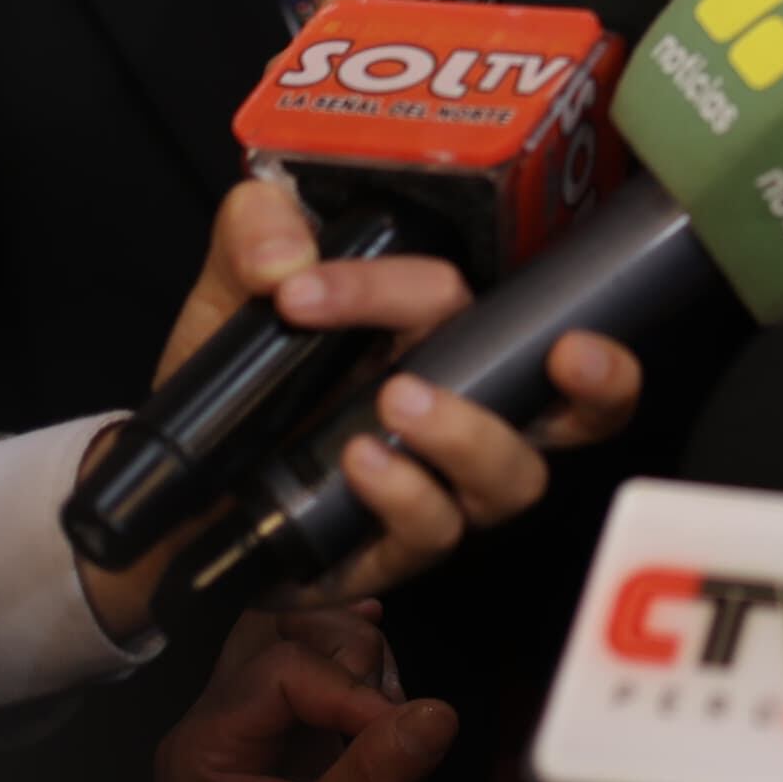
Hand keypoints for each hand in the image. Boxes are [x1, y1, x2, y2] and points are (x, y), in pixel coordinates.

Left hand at [83, 177, 648, 634]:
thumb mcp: (235, 286)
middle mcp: (466, 416)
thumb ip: (257, 230)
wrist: (177, 487)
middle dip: (605, 380)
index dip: (406, 286)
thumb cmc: (236, 384)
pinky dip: (403, 495)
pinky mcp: (391, 552)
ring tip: (400, 401)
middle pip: (581, 407)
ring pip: (514, 480)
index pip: (476, 302)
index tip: (305, 288)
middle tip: (572, 351)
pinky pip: (432, 533)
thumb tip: (288, 254)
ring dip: (471, 436)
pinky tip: (357, 462)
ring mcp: (438, 488)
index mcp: (451, 341)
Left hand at [154, 606, 454, 781]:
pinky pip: (314, 672)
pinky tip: (382, 659)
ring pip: (296, 639)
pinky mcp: (285, 739)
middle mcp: (215, 724)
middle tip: (388, 707)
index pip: (279, 668)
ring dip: (354, 658)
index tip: (398, 724)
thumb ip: (374, 778)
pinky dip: (352, 666)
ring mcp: (249, 728)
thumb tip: (438, 713)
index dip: (348, 685)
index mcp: (203, 747)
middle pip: (274, 630)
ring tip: (389, 715)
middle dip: (344, 650)